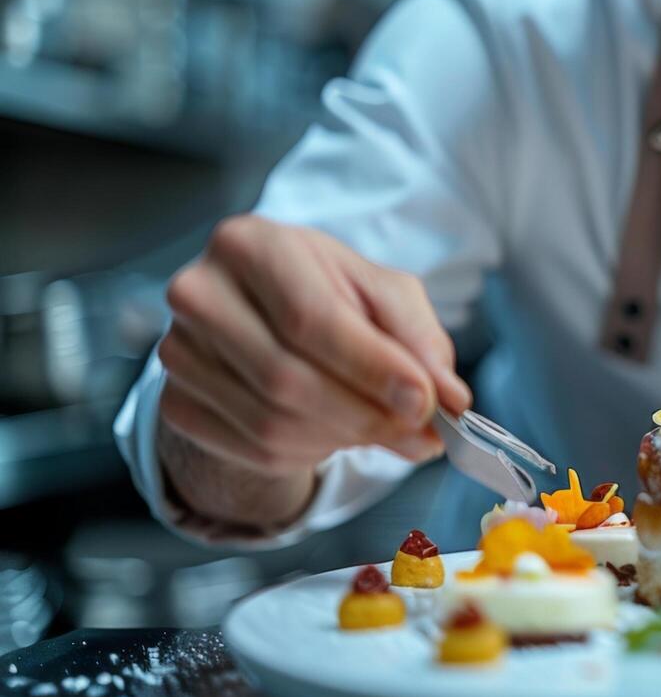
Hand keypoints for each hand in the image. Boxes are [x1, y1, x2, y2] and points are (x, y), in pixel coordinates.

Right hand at [157, 215, 470, 521]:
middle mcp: (199, 293)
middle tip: (422, 433)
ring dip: (345, 438)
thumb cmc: (329, 295)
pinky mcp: (176, 402)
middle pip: (286, 378)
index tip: (424, 401)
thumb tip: (448, 399)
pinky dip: (311, 452)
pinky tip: (336, 430)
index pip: (310, 318)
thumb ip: (420, 339)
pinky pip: (254, 449)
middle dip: (367, 415)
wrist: (265, 318)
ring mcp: (177, 352)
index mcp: (251, 244)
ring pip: (272, 423)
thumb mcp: (384, 294)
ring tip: (387, 428)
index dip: (371, 367)